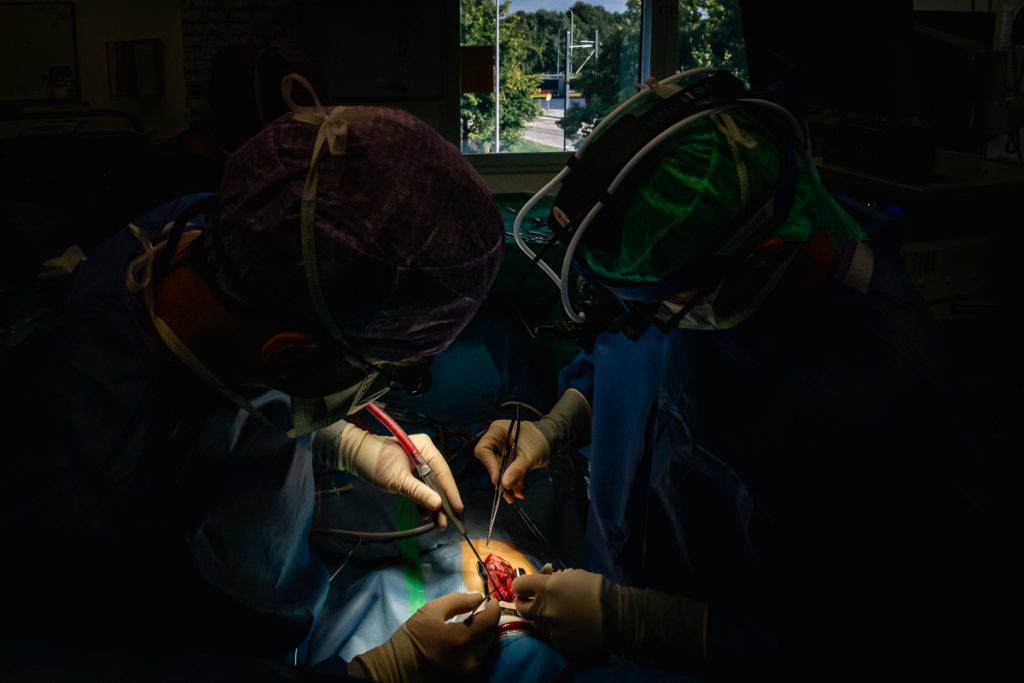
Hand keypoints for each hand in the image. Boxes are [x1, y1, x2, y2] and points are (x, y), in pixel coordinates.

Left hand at [338, 425, 462, 529]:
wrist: (354, 457)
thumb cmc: (376, 462)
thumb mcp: (398, 480)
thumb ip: (419, 492)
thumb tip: (438, 505)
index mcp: (426, 447)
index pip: (443, 471)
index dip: (451, 491)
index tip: (458, 509)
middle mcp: (425, 453)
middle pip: (439, 480)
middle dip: (442, 501)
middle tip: (448, 521)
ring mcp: (418, 463)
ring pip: (430, 486)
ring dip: (433, 504)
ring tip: (439, 523)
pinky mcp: (411, 472)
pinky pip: (421, 487)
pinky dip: (422, 500)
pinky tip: (425, 515)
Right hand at [350, 592, 499, 682]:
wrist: (394, 670)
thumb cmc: (411, 638)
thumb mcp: (430, 611)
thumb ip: (458, 601)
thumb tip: (479, 597)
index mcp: (462, 640)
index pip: (491, 620)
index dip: (494, 607)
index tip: (490, 600)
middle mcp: (470, 660)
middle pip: (490, 636)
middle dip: (487, 622)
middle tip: (478, 613)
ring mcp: (468, 674)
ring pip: (485, 650)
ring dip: (481, 636)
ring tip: (469, 628)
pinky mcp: (464, 681)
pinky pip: (477, 662)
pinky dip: (474, 650)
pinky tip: (463, 643)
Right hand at [474, 419, 549, 503]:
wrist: (552, 439)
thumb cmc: (540, 441)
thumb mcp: (530, 456)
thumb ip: (517, 469)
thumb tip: (505, 484)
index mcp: (496, 432)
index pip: (484, 450)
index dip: (490, 466)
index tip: (500, 481)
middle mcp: (496, 440)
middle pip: (491, 462)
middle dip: (501, 480)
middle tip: (508, 495)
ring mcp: (501, 450)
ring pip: (499, 470)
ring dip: (508, 484)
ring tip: (518, 494)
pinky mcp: (508, 458)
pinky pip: (507, 471)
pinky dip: (513, 481)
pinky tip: (520, 490)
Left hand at [516, 567, 708, 666]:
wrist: (618, 616)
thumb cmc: (598, 589)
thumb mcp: (574, 574)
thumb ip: (554, 578)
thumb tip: (545, 578)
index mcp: (546, 589)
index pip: (518, 586)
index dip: (522, 584)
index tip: (529, 585)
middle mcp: (544, 610)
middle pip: (521, 607)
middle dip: (526, 602)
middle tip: (536, 600)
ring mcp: (551, 629)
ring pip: (537, 623)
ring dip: (543, 617)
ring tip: (559, 614)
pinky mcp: (559, 644)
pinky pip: (551, 635)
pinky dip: (557, 630)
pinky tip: (570, 626)